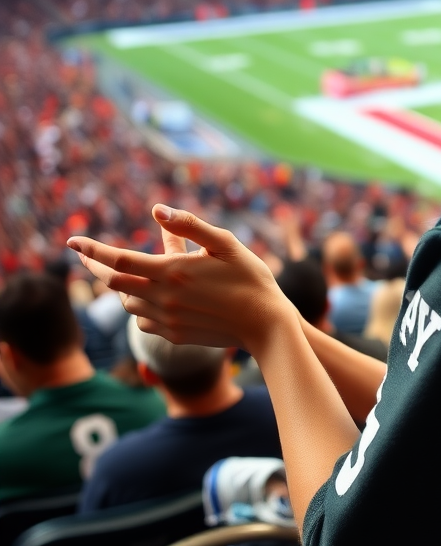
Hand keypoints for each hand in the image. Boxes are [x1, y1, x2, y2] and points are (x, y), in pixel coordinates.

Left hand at [68, 204, 295, 353]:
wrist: (264, 324)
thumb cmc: (250, 277)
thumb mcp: (225, 244)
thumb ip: (189, 226)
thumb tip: (157, 210)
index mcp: (172, 272)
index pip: (118, 260)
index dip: (92, 250)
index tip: (72, 241)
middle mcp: (163, 298)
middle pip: (113, 282)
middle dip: (95, 266)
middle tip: (86, 254)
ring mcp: (167, 320)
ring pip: (126, 302)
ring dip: (118, 286)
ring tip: (119, 273)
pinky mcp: (174, 334)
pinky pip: (142, 321)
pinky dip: (137, 306)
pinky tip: (146, 298)